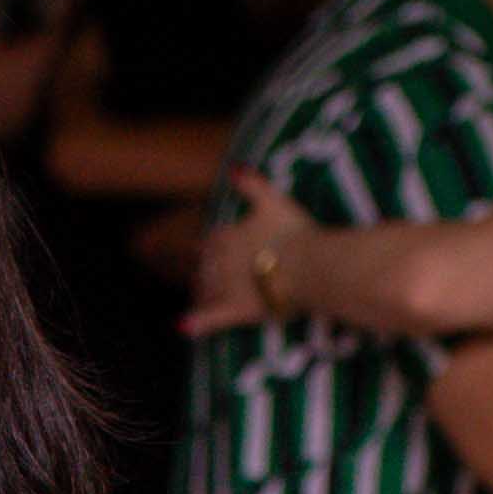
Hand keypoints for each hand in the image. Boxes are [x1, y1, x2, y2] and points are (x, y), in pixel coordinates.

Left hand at [180, 170, 315, 337]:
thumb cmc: (294, 231)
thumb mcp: (273, 199)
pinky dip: (196, 323)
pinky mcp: (235, 309)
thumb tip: (233, 167)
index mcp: (227, 236)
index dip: (210, 249)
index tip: (210, 253)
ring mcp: (226, 287)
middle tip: (207, 280)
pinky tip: (184, 326)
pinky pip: (210, 318)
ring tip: (203, 299)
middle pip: (205, 268)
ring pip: (206, 290)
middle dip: (205, 273)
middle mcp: (220, 262)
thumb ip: (251, 183)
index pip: (210, 243)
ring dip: (203, 293)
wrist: (308, 265)